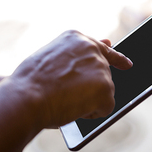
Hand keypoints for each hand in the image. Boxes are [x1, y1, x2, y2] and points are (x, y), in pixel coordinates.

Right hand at [10, 30, 132, 127]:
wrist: (26, 97)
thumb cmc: (31, 81)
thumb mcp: (52, 57)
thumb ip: (78, 53)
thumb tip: (109, 43)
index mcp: (76, 39)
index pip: (102, 48)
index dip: (114, 58)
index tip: (126, 64)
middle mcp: (92, 48)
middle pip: (102, 75)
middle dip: (90, 87)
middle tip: (70, 93)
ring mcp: (101, 68)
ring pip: (103, 92)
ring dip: (88, 99)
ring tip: (65, 99)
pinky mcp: (106, 88)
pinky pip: (105, 107)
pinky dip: (91, 113)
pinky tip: (73, 108)